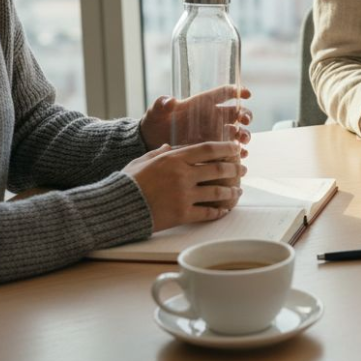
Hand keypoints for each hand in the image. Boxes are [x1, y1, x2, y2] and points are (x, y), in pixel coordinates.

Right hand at [122, 142, 247, 231]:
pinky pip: (207, 212)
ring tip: (239, 191)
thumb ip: (159, 152)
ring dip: (231, 192)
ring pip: (217, 192)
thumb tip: (168, 146)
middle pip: (218, 170)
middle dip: (234, 169)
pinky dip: (218, 211)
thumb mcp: (142, 160)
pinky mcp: (182, 214)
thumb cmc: (128, 181)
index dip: (225, 148)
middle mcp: (182, 175)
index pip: (207, 149)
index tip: (236, 148)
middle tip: (243, 170)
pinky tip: (224, 210)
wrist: (118, 207)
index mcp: (174, 159)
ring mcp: (184, 195)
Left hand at [140, 85, 252, 150]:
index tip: (246, 94)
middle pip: (237, 112)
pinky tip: (241, 155)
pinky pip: (230, 149)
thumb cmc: (155, 123)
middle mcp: (213, 117)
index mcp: (203, 103)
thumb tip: (168, 101)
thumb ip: (161, 105)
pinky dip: (239, 152)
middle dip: (245, 115)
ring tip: (242, 141)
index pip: (224, 93)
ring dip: (244, 134)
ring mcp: (215, 133)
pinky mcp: (213, 148)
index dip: (237, 91)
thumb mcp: (156, 112)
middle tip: (244, 121)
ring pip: (237, 131)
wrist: (152, 143)